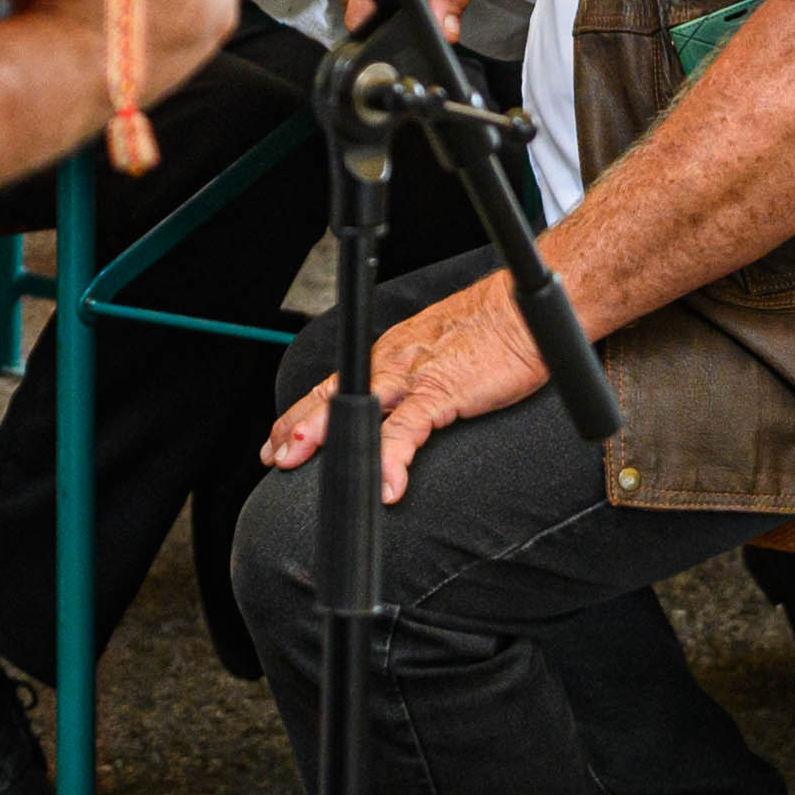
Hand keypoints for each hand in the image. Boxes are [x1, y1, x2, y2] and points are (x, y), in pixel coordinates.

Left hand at [266, 268, 567, 497]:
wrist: (521, 309)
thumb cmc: (492, 331)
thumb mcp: (438, 352)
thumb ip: (414, 378)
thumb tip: (401, 406)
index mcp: (390, 354)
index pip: (335, 385)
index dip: (302, 414)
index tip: (279, 439)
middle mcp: (392, 362)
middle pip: (333, 396)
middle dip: (298, 428)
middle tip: (273, 458)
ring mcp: (413, 377)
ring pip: (356, 409)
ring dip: (324, 436)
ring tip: (298, 463)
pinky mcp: (442, 391)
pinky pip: (408, 429)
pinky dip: (393, 458)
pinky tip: (387, 485)